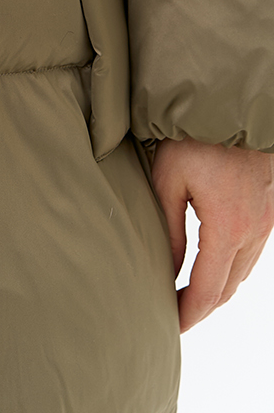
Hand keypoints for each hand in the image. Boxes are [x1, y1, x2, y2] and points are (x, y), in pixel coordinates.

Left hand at [151, 137, 273, 331]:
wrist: (233, 106)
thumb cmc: (198, 136)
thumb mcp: (169, 177)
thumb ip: (168, 228)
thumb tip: (167, 268)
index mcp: (227, 229)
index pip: (207, 291)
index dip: (187, 313)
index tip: (170, 324)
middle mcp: (253, 232)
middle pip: (228, 288)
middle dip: (202, 307)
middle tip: (175, 314)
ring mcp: (266, 222)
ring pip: (243, 272)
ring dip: (218, 288)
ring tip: (188, 293)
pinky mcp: (269, 210)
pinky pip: (253, 251)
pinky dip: (233, 266)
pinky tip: (213, 263)